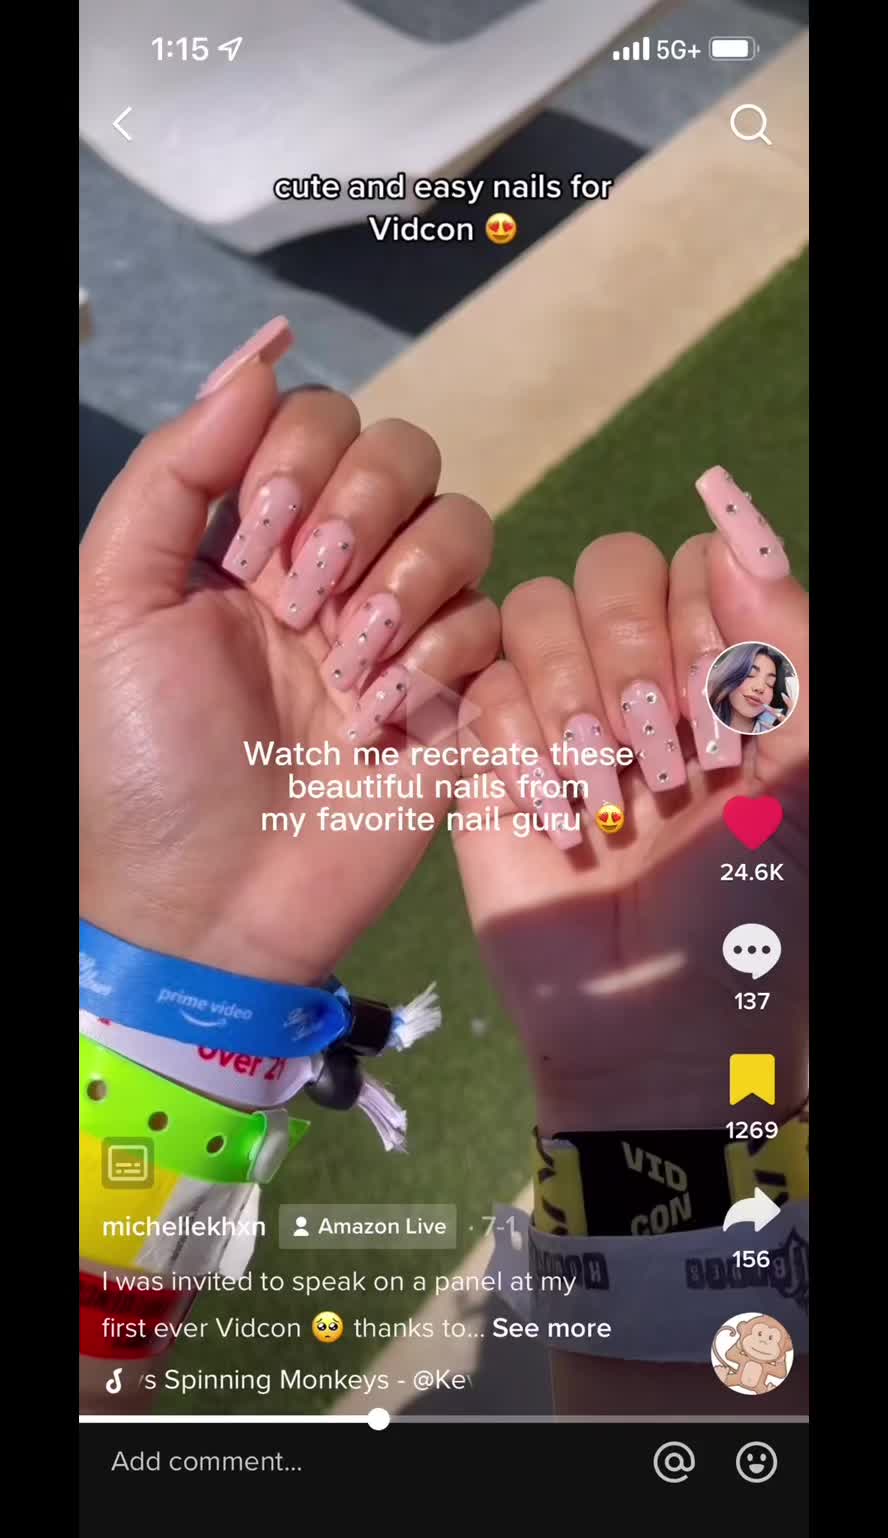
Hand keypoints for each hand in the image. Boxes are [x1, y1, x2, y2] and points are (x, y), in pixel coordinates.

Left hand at [80, 331, 498, 984]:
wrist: (204, 905)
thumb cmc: (142, 762)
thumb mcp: (114, 602)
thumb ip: (176, 471)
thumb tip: (259, 353)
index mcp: (250, 540)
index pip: (318, 420)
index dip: (300, 457)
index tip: (254, 546)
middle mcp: (332, 570)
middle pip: (404, 453)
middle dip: (359, 513)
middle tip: (301, 604)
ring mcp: (399, 633)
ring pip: (464, 525)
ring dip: (406, 586)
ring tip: (346, 671)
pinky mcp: (452, 699)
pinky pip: (494, 622)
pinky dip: (440, 661)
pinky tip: (380, 720)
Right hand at [453, 467, 807, 1131]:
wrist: (652, 1021)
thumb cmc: (748, 912)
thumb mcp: (801, 776)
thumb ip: (790, 645)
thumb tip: (733, 517)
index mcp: (722, 671)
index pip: (695, 565)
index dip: (702, 624)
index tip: (725, 726)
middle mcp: (638, 674)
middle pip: (609, 567)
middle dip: (628, 654)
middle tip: (661, 763)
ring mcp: (557, 708)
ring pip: (532, 611)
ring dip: (569, 698)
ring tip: (603, 797)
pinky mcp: (487, 756)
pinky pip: (475, 685)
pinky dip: (512, 743)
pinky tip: (548, 812)